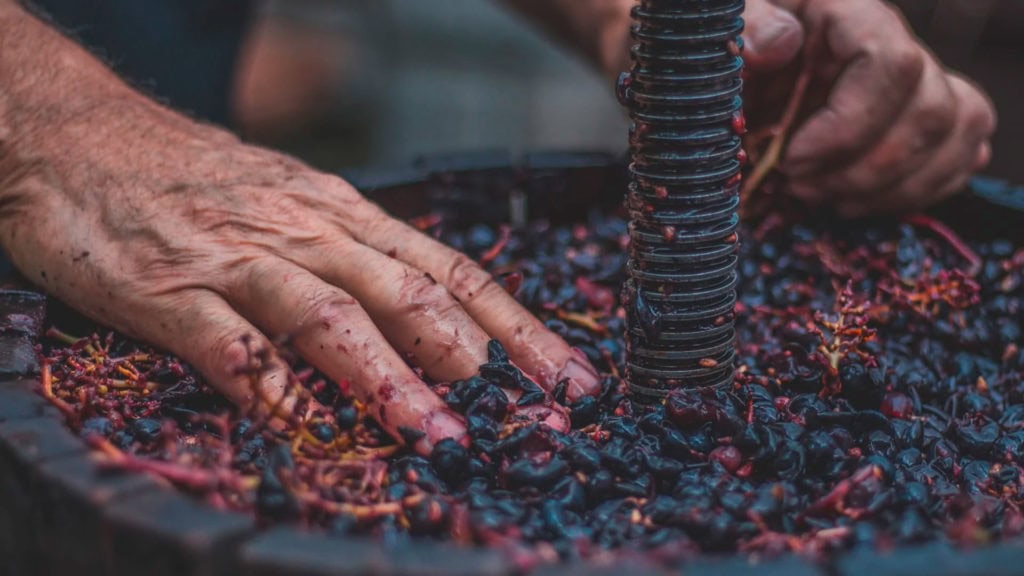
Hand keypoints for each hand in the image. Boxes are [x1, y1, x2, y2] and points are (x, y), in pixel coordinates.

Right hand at [0, 98, 599, 453]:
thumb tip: (437, 318)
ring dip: (385, 375)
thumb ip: (358, 257)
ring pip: (329, 314)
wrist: (81, 137)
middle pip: (408, 292)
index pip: (450, 271)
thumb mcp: (297, 205)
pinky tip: (296, 422)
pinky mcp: (170, 289)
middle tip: (521, 416)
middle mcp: (308, 232)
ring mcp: (239, 259)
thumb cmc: (200, 180)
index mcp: (345, 216)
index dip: (515, 326)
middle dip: (472, 355)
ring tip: (433, 431)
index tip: (566, 377)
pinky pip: (226, 341)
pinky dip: (265, 383)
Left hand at [741, 0, 995, 215]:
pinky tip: (857, 201)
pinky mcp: (922, 119)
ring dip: (892, 187)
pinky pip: (961, 153)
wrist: (731, 81)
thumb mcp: (720, 37)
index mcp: (846, 17)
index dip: (849, 126)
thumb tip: (780, 42)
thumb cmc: (727, 58)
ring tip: (823, 198)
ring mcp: (915, 82)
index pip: (892, 64)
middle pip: (932, 110)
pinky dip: (917, 191)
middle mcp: (893, 44)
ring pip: (956, 133)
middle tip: (799, 186)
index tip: (793, 158)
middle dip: (865, 170)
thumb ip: (747, 29)